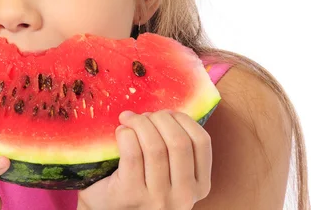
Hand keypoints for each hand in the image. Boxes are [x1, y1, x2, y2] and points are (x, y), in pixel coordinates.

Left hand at [77, 110, 211, 209]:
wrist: (109, 209)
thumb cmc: (140, 184)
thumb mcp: (170, 173)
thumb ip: (176, 149)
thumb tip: (167, 111)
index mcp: (200, 186)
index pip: (201, 142)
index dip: (182, 119)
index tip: (166, 114)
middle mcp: (183, 196)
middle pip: (178, 141)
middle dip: (159, 118)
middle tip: (143, 116)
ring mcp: (157, 199)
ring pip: (155, 146)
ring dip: (140, 123)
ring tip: (128, 119)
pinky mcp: (130, 195)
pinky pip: (132, 153)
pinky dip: (126, 134)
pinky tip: (120, 131)